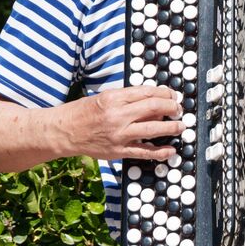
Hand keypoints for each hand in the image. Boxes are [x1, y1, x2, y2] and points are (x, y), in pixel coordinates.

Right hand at [61, 86, 184, 160]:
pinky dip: (160, 152)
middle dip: (172, 108)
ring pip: (153, 130)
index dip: (165, 94)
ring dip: (171, 128)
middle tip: (178, 110)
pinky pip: (144, 152)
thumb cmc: (84, 112)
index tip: (172, 97)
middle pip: (154, 109)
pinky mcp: (118, 151)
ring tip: (180, 126)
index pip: (148, 93)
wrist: (63, 131)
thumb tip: (155, 103)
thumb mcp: (105, 98)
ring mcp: (119, 135)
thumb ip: (128, 99)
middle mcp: (118, 115)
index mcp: (114, 98)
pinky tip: (170, 150)